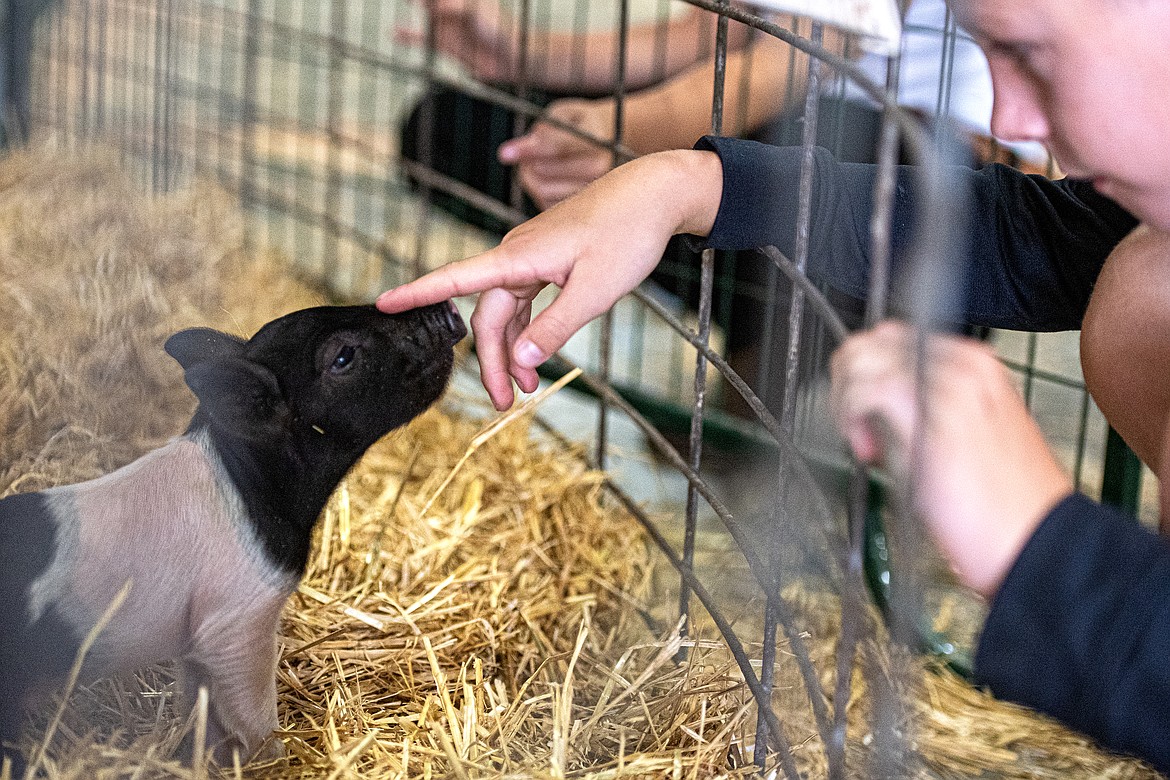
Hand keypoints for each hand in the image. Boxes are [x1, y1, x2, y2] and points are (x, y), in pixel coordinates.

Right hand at [377, 149, 723, 409]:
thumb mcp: (595, 292)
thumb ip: (555, 328)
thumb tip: (521, 362)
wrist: (656, 193)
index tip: (383, 303)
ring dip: (512, 352)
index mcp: (517, 257)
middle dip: (492, 362)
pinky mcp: (547, 260)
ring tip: (528, 391)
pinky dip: (529, 331)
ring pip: (506, 312)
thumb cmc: (628, 234)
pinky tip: (538, 357)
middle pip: (487, 316)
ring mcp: (531, 257)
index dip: (417, 293)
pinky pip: (525, 301)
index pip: (455, 280)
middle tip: (506, 405)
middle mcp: (515, 255)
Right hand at [398, 0, 517, 82]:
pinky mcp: (443, 43)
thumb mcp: (473, 13)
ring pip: (423, 12)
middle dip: (419, 0)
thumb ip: (452, 7)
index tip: (420, 0)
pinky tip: (394, 35)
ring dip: (413, 7)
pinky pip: (422, 38)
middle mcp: (451, 6)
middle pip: (431, 0)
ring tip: (402, 3)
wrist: (508, 59)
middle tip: (411, 0)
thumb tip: (433, 6)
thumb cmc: (497, 31)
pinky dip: (408, 37)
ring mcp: (446, 24)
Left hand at [498, 98, 619, 210]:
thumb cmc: (585, 126)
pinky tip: (550, 179)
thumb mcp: (567, 114)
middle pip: (543, 171)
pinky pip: (545, 202)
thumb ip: (546, 128)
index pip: (555, 146)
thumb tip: (521, 147)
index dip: (527, 149)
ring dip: (531, 176)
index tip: (504, 153)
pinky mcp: (582, 209)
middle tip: (529, 151)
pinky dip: (540, 190)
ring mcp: (594, 192)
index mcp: (597, 140)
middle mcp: (599, 168)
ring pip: (542, 189)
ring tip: (540, 163)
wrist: (611, 146)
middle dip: (528, 160)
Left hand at [830, 321, 1073, 597]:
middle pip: (872, 342)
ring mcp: (949, 383)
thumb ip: (921, 414)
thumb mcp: (962, 439)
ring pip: (862, 358)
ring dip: (847, 402)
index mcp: (974, 367)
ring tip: (868, 447)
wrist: (1040, 541)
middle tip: (860, 433)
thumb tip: (876, 414)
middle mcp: (963, 364)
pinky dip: (852, 416)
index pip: (892, 342)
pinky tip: (869, 452)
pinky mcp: (934, 411)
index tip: (869, 422)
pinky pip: (866, 388)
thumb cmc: (1004, 506)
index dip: (867, 380)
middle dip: (849, 384)